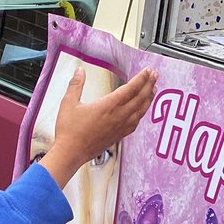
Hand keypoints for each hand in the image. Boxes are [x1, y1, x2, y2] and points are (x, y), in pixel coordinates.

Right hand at [39, 66, 157, 187]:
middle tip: (155, 75)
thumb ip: (75, 84)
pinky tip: (142, 111)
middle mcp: (118, 116)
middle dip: (149, 85)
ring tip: (153, 90)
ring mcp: (120, 127)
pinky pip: (136, 123)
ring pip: (141, 111)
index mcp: (108, 105)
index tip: (148, 70)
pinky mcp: (119, 136)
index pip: (131, 88)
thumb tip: (79, 70)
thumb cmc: (69, 131)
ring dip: (148, 98)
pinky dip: (142, 114)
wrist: (71, 153)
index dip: (141, 78)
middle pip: (140, 98)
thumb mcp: (68, 103)